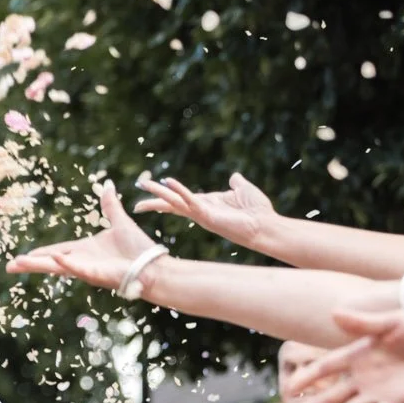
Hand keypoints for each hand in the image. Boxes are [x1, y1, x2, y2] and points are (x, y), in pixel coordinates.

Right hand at [6, 184, 162, 290]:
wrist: (154, 265)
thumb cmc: (138, 249)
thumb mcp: (120, 221)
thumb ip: (111, 206)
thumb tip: (108, 186)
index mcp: (85, 250)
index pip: (57, 250)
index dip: (40, 253)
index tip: (23, 256)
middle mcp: (82, 261)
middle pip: (50, 261)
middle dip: (30, 264)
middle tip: (9, 266)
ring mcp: (88, 269)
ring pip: (58, 267)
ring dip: (39, 265)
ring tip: (18, 264)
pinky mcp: (97, 274)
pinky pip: (78, 268)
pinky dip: (67, 264)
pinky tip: (55, 260)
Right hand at [131, 171, 277, 249]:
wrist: (266, 226)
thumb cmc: (258, 211)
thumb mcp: (244, 190)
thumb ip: (237, 183)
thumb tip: (234, 177)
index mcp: (206, 204)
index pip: (180, 200)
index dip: (165, 195)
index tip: (150, 189)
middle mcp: (200, 210)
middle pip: (171, 203)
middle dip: (154, 199)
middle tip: (137, 193)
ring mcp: (202, 214)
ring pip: (175, 202)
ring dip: (159, 194)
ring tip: (144, 185)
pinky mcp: (207, 215)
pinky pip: (190, 202)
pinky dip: (179, 192)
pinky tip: (168, 183)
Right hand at [285, 310, 403, 402]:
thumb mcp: (395, 322)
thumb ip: (365, 322)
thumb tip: (333, 312)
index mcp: (361, 354)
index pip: (327, 367)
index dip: (308, 377)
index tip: (289, 388)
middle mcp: (366, 377)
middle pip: (332, 396)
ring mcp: (381, 392)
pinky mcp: (399, 402)